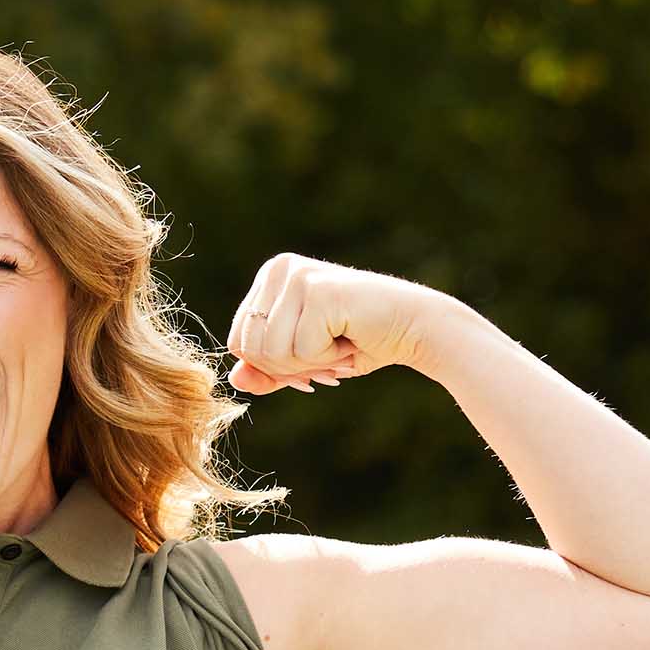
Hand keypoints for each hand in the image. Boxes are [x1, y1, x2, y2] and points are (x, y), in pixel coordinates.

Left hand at [223, 253, 470, 393]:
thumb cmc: (358, 341)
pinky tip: (351, 336)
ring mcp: (297, 277)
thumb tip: (234, 380)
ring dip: (310, 362)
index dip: (271, 365)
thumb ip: (266, 371)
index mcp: (269, 278)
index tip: (309, 355)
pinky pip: (300, 350)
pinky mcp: (319, 292)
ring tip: (339, 340)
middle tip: (327, 350)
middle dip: (290, 366)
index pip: (237, 342)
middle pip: (249, 348)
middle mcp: (278, 269)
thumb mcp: (302, 361)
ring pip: (271, 352)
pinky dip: (328, 357)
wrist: (415, 328)